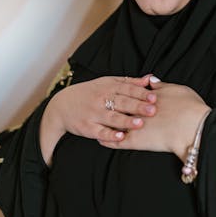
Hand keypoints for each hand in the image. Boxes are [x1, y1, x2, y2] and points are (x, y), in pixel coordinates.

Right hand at [39, 74, 156, 166]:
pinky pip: (100, 132)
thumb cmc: (90, 93)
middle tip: (153, 110)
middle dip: (137, 106)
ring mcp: (93, 114)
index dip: (141, 93)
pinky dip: (110, 135)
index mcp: (107, 87)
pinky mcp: (87, 128)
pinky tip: (120, 137)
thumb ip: (129, 82)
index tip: (154, 97)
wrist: (61, 106)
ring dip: (126, 121)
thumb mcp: (107, 83)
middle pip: (122, 102)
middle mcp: (101, 99)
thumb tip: (150, 79)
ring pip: (112, 117)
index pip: (127, 89)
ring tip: (139, 123)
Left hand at [97, 77, 210, 160]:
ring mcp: (135, 125)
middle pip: (118, 106)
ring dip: (105, 123)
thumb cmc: (191, 109)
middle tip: (98, 105)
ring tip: (96, 122)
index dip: (122, 94)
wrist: (194, 128)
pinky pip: (116, 142)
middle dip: (108, 106)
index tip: (115, 94)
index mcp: (147, 97)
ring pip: (114, 123)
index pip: (130, 94)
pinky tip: (100, 140)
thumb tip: (151, 81)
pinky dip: (107, 141)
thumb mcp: (178, 91)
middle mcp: (138, 110)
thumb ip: (162, 86)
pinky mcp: (135, 142)